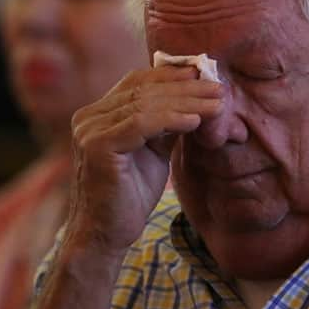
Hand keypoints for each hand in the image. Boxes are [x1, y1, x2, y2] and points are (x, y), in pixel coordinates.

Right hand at [67, 66, 221, 253]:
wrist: (107, 234)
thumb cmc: (130, 196)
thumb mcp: (154, 151)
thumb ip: (166, 123)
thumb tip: (197, 97)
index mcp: (98, 114)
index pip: (137, 82)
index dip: (172, 75)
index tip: (205, 74)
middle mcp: (88, 117)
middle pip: (143, 90)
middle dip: (186, 87)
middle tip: (219, 87)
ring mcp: (90, 130)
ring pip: (145, 104)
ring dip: (187, 102)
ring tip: (217, 104)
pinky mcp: (97, 146)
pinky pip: (141, 123)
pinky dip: (172, 119)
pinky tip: (196, 121)